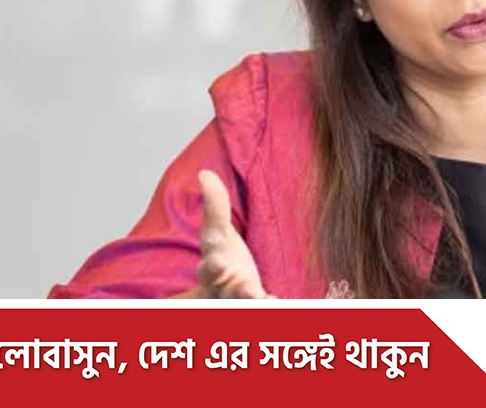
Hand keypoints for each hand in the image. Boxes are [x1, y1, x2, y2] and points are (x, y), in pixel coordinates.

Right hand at [171, 170, 270, 298]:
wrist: (224, 294)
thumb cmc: (222, 258)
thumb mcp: (217, 232)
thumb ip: (214, 206)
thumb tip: (205, 173)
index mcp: (212, 269)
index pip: (208, 269)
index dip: (213, 267)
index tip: (220, 262)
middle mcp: (224, 290)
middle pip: (228, 294)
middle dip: (237, 291)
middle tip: (248, 289)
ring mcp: (241, 303)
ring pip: (246, 306)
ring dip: (256, 303)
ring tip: (268, 301)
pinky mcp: (259, 309)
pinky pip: (263, 312)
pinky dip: (271, 309)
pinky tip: (281, 304)